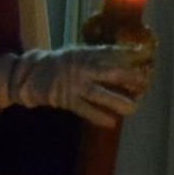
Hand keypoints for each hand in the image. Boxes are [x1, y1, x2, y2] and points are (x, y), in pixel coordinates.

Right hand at [0, 44, 154, 127]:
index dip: (128, 54)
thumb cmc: (60, 64)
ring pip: (98, 94)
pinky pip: (85, 110)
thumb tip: (125, 57)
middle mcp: (81, 68)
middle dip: (127, 77)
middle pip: (108, 71)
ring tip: (133, 108)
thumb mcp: (77, 53)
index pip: (110, 52)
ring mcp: (74, 85)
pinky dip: (98, 116)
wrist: (30, 75)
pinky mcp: (67, 100)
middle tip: (144, 81)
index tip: (144, 55)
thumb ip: (97, 56)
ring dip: (117, 101)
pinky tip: (111, 122)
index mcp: (84, 53)